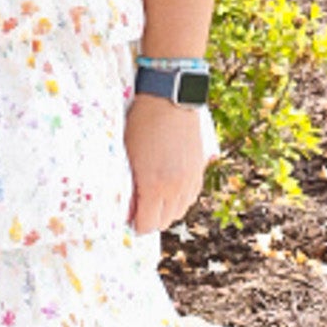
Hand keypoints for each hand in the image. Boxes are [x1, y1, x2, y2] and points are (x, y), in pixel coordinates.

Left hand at [124, 92, 207, 235]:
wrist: (169, 100)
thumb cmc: (141, 123)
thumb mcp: (128, 155)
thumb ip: (129, 185)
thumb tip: (128, 207)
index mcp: (154, 185)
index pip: (147, 224)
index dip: (136, 226)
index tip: (128, 221)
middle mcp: (176, 188)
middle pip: (165, 222)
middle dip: (151, 221)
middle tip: (138, 212)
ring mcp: (190, 180)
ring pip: (180, 212)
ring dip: (166, 211)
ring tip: (153, 201)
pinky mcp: (199, 170)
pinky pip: (190, 197)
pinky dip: (179, 199)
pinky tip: (169, 189)